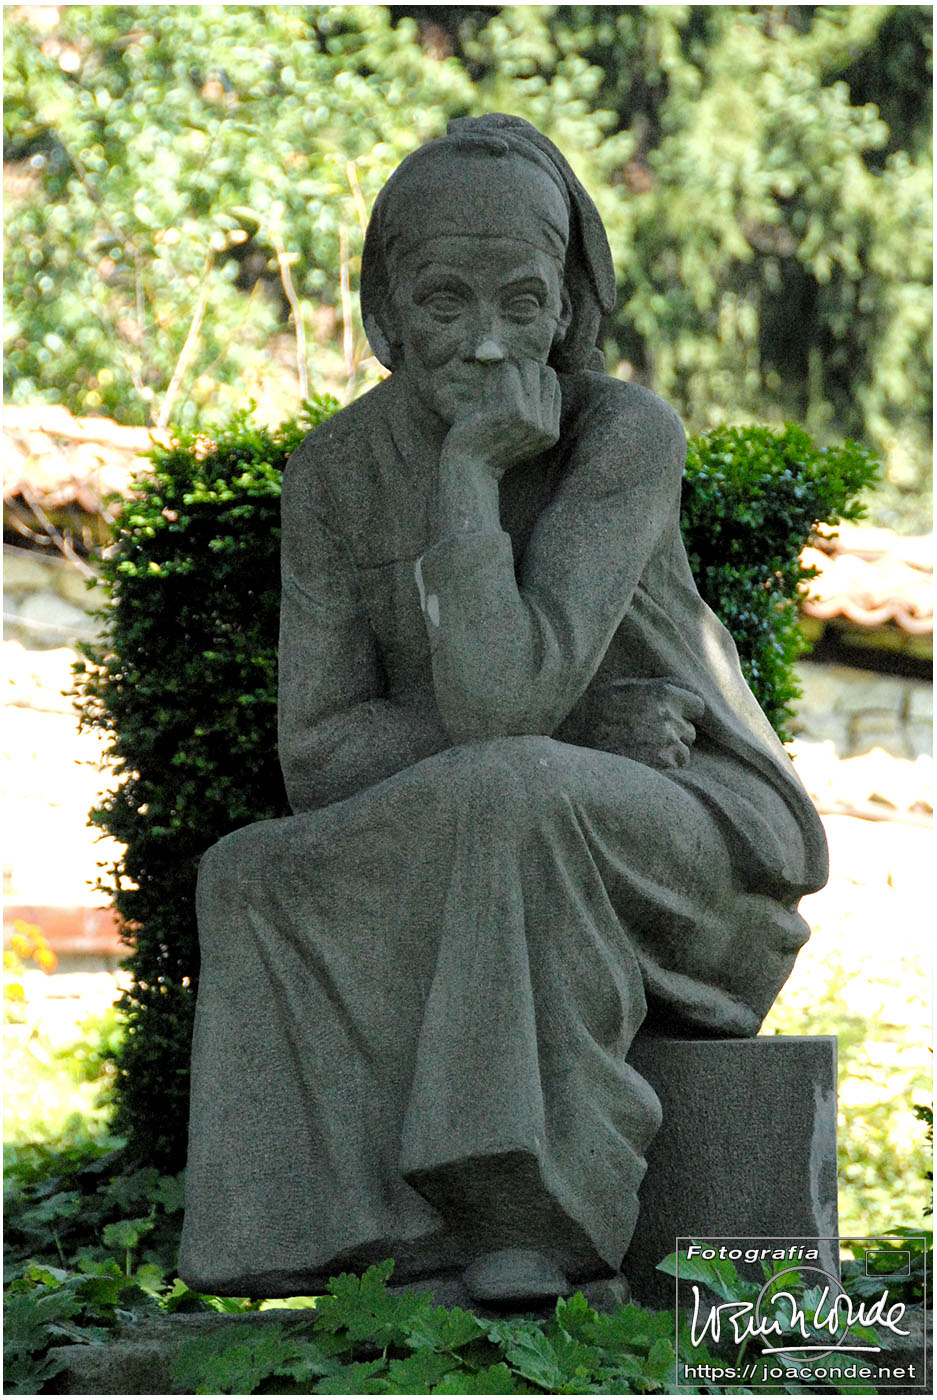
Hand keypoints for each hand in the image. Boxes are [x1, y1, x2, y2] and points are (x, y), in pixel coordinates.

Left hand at [440, 359, 560, 481]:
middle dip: (522, 367)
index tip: (513, 380)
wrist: (468, 468)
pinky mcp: (510, 410)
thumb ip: (532, 408)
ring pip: (526, 368)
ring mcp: (529, 418)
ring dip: (506, 371)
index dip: (532, 375)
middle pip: (544, 372)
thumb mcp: (519, 433)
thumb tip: (531, 366)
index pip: (552, 384)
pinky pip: (507, 373)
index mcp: (550, 433)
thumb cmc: (488, 446)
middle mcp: (544, 426)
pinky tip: (484, 394)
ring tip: (491, 390)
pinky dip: (493, 377)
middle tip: (501, 378)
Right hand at [584, 679, 704, 768]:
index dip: (685, 713)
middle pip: (689, 731)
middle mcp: (669, 717)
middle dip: (675, 733)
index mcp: (664, 693)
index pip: (698, 706)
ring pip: (683, 751)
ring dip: (669, 752)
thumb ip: (661, 687)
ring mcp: (667, 742)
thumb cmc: (598, 708)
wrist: (573, 735)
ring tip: (642, 749)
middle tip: (648, 735)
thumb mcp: (627, 686)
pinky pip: (674, 766)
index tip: (672, 718)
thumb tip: (689, 691)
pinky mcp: (661, 765)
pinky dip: (663, 766)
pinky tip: (641, 760)